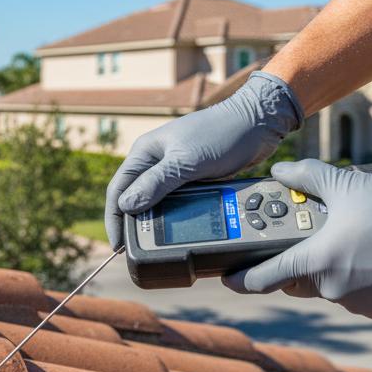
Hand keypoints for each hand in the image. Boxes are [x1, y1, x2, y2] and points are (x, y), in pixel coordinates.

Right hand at [104, 72, 302, 247]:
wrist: (256, 123)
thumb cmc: (221, 134)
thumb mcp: (186, 161)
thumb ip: (156, 183)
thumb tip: (126, 206)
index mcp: (145, 152)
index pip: (118, 189)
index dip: (114, 218)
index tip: (118, 244)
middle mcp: (154, 160)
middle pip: (134, 197)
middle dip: (132, 222)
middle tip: (134, 248)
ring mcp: (173, 168)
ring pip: (155, 200)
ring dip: (153, 219)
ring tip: (154, 242)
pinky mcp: (191, 175)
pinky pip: (175, 199)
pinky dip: (173, 214)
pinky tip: (177, 227)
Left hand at [223, 160, 371, 319]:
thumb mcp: (349, 185)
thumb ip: (308, 176)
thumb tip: (280, 171)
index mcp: (316, 262)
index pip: (264, 277)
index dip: (240, 278)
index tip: (225, 278)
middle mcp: (331, 288)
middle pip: (297, 279)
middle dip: (294, 261)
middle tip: (301, 240)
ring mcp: (356, 303)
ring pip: (328, 285)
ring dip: (330, 266)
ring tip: (350, 238)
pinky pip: (355, 293)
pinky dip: (356, 276)